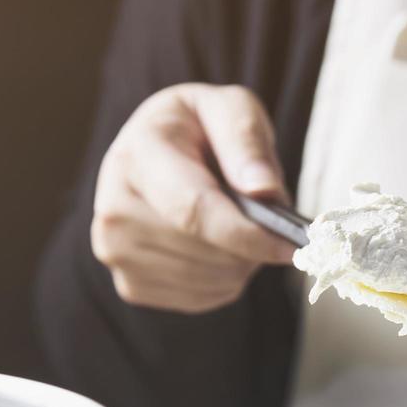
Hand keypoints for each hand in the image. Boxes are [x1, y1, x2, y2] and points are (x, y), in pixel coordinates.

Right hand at [90, 83, 294, 312]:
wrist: (155, 150)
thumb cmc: (199, 128)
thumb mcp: (229, 108)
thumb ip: (247, 141)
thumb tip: (264, 191)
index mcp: (136, 156)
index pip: (194, 210)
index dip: (249, 234)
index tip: (292, 245)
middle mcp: (114, 208)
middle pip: (206, 252)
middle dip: (251, 244)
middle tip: (265, 218)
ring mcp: (116, 252)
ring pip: (209, 280)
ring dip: (242, 263)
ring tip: (238, 226)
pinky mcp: (130, 285)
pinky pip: (201, 298)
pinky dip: (224, 279)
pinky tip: (218, 247)